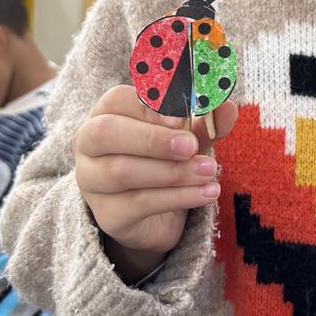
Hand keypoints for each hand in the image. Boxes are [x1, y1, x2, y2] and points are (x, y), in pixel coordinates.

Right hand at [74, 85, 236, 281]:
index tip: (181, 116)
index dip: (148, 106)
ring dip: (172, 171)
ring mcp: (92, 181)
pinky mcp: (107, 215)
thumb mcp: (189, 137)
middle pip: (106, 133)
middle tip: (191, 146)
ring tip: (209, 171)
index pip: (117, 100)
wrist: (159, 215)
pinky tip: (206, 194)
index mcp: (107, 112)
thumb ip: (205, 122)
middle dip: (151, 139)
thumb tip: (226, 106)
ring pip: (122, 171)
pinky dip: (177, 198)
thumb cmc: (168, 160)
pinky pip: (138, 204)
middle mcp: (88, 144)